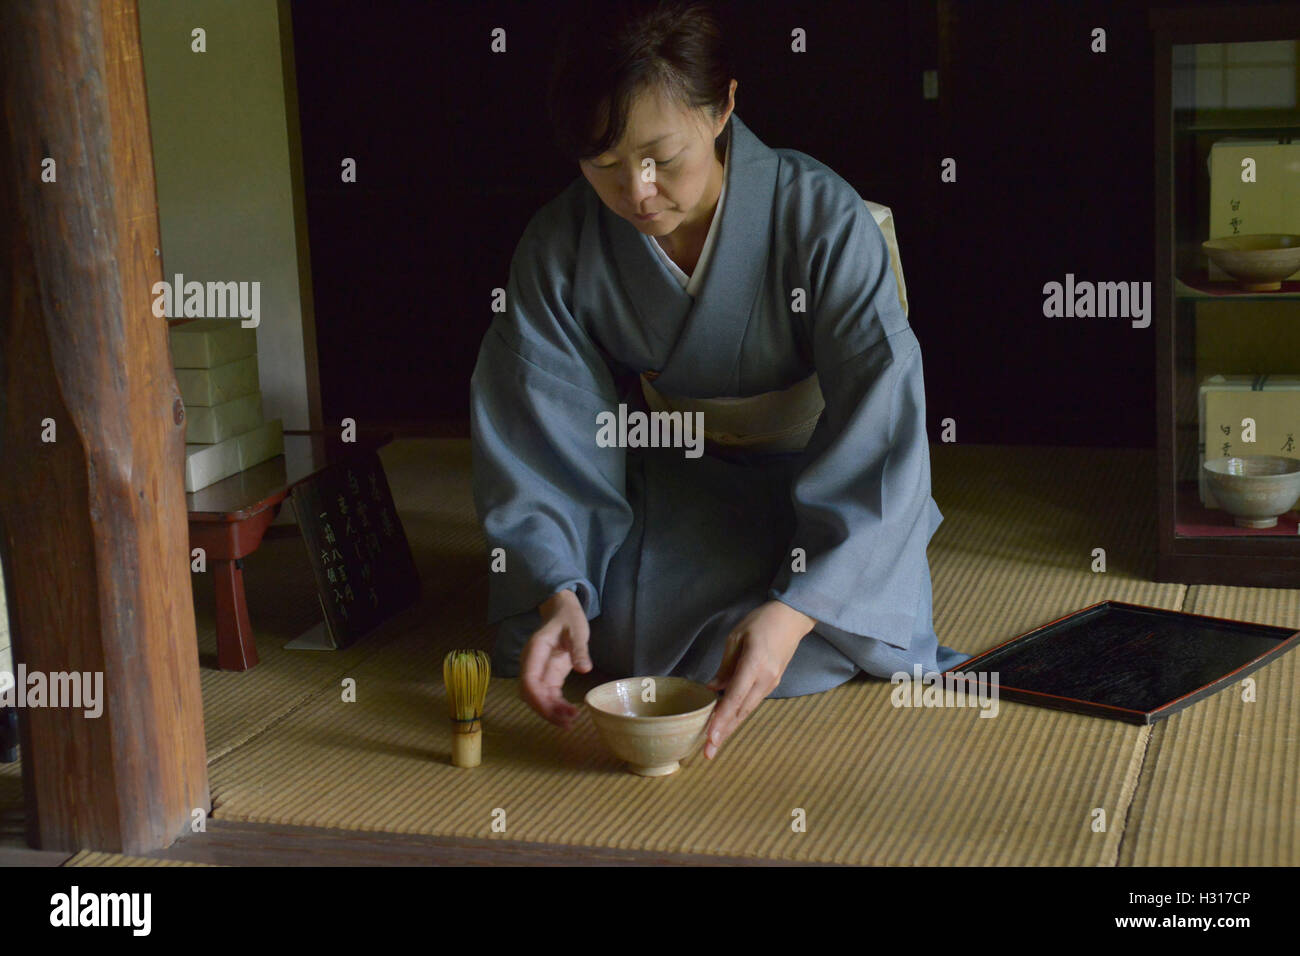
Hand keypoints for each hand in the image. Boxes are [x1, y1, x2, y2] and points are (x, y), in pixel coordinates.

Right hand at [519, 588, 590, 728]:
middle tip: (567, 722)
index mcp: (535, 651)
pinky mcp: (548, 677)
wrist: (563, 612)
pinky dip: (556, 707)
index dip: (537, 698)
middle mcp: (532, 664)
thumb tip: (585, 670)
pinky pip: (548, 696)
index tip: (555, 710)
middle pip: (530, 694)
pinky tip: (570, 714)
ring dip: (551, 712)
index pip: (529, 679)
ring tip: (570, 723)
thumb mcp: (577, 630)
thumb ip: (580, 650)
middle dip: (545, 710)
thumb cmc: (569, 618)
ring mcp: (538, 671)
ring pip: (537, 698)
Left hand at [703, 601, 815, 758]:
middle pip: (741, 711)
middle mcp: (765, 679)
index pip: (734, 698)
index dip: (721, 719)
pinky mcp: (772, 683)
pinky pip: (751, 703)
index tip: (710, 737)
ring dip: (730, 727)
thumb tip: (712, 690)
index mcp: (754, 665)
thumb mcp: (736, 637)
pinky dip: (738, 714)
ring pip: (747, 710)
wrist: (792, 618)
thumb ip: (725, 666)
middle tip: (708, 752)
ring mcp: (771, 683)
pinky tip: (726, 722)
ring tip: (714, 743)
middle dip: (724, 732)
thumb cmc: (761, 621)